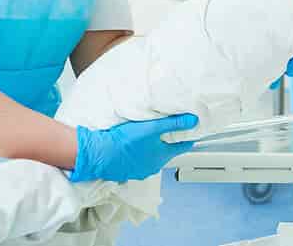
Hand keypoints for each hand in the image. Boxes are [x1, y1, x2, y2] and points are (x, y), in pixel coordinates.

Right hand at [70, 113, 197, 182]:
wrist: (99, 154)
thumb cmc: (124, 141)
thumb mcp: (152, 128)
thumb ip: (173, 124)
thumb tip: (193, 121)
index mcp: (162, 156)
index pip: (184, 146)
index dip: (188, 135)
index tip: (191, 128)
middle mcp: (153, 167)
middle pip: (167, 151)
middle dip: (169, 140)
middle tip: (168, 127)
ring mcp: (139, 171)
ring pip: (152, 157)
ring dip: (152, 147)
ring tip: (147, 134)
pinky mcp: (126, 170)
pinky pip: (137, 161)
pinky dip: (139, 153)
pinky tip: (132, 145)